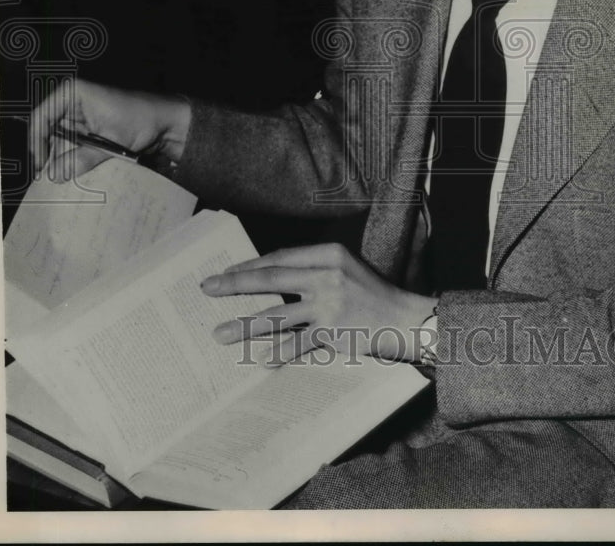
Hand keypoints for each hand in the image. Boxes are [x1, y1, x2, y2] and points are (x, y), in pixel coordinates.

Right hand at [29, 78, 191, 180]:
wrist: (166, 122)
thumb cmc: (141, 119)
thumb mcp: (110, 141)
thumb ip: (81, 158)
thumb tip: (54, 174)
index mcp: (73, 93)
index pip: (41, 118)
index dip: (37, 143)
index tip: (41, 166)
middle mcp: (71, 102)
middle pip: (46, 132)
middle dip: (49, 155)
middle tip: (50, 179)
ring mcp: (77, 116)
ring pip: (57, 142)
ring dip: (61, 160)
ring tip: (63, 178)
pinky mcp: (85, 129)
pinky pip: (71, 146)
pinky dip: (72, 159)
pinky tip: (74, 172)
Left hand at [203, 242, 435, 364]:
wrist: (406, 318)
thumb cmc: (374, 294)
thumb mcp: (347, 268)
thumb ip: (314, 270)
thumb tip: (270, 277)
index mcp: (329, 253)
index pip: (280, 257)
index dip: (250, 266)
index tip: (227, 273)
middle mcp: (327, 275)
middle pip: (271, 279)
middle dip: (235, 284)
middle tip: (208, 289)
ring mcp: (330, 305)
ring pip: (277, 315)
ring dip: (245, 325)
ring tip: (220, 333)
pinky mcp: (334, 332)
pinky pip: (298, 344)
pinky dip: (279, 353)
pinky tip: (261, 361)